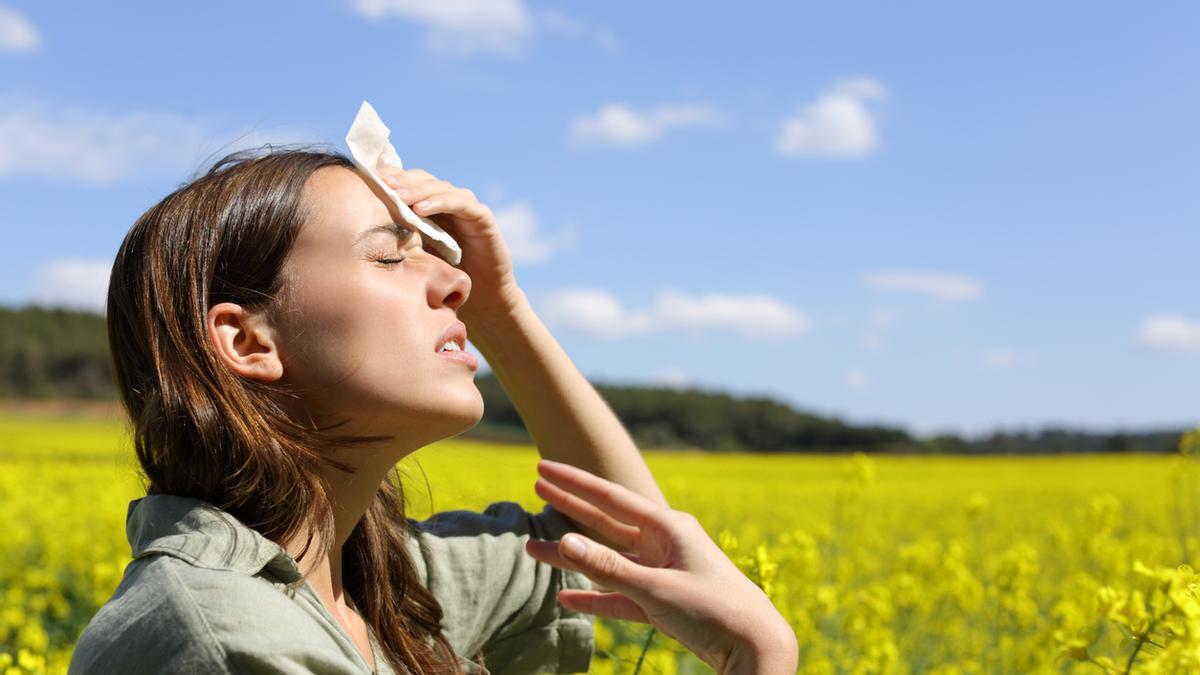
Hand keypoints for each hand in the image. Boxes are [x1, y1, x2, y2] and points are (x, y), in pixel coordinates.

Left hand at [378, 168, 522, 320]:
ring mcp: (466, 206)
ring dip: (417, 189)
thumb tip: (359, 229)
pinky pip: (460, 203)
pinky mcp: (482, 217)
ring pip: (439, 187)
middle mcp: (448, 201)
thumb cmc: (445, 276)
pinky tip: (421, 209)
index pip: (408, 183)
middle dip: (400, 180)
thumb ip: (397, 237)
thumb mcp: (414, 254)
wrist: (481, 296)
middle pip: (422, 179)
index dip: (389, 178)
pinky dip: (440, 202)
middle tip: (379, 182)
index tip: (366, 180)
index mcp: (430, 206)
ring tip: (397, 195)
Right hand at [524, 460, 798, 674]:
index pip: (612, 498)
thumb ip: (609, 568)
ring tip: (535, 549)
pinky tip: (567, 597)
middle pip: (607, 522)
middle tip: (536, 486)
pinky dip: (595, 596)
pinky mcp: (663, 602)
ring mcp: (663, 573)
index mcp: (669, 527)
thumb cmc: (714, 609)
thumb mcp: (657, 588)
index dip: (575, 483)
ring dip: (574, 557)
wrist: (755, 647)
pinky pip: (620, 595)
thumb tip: (563, 541)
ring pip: (609, 561)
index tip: (543, 467)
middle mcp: (665, 544)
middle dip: (570, 507)